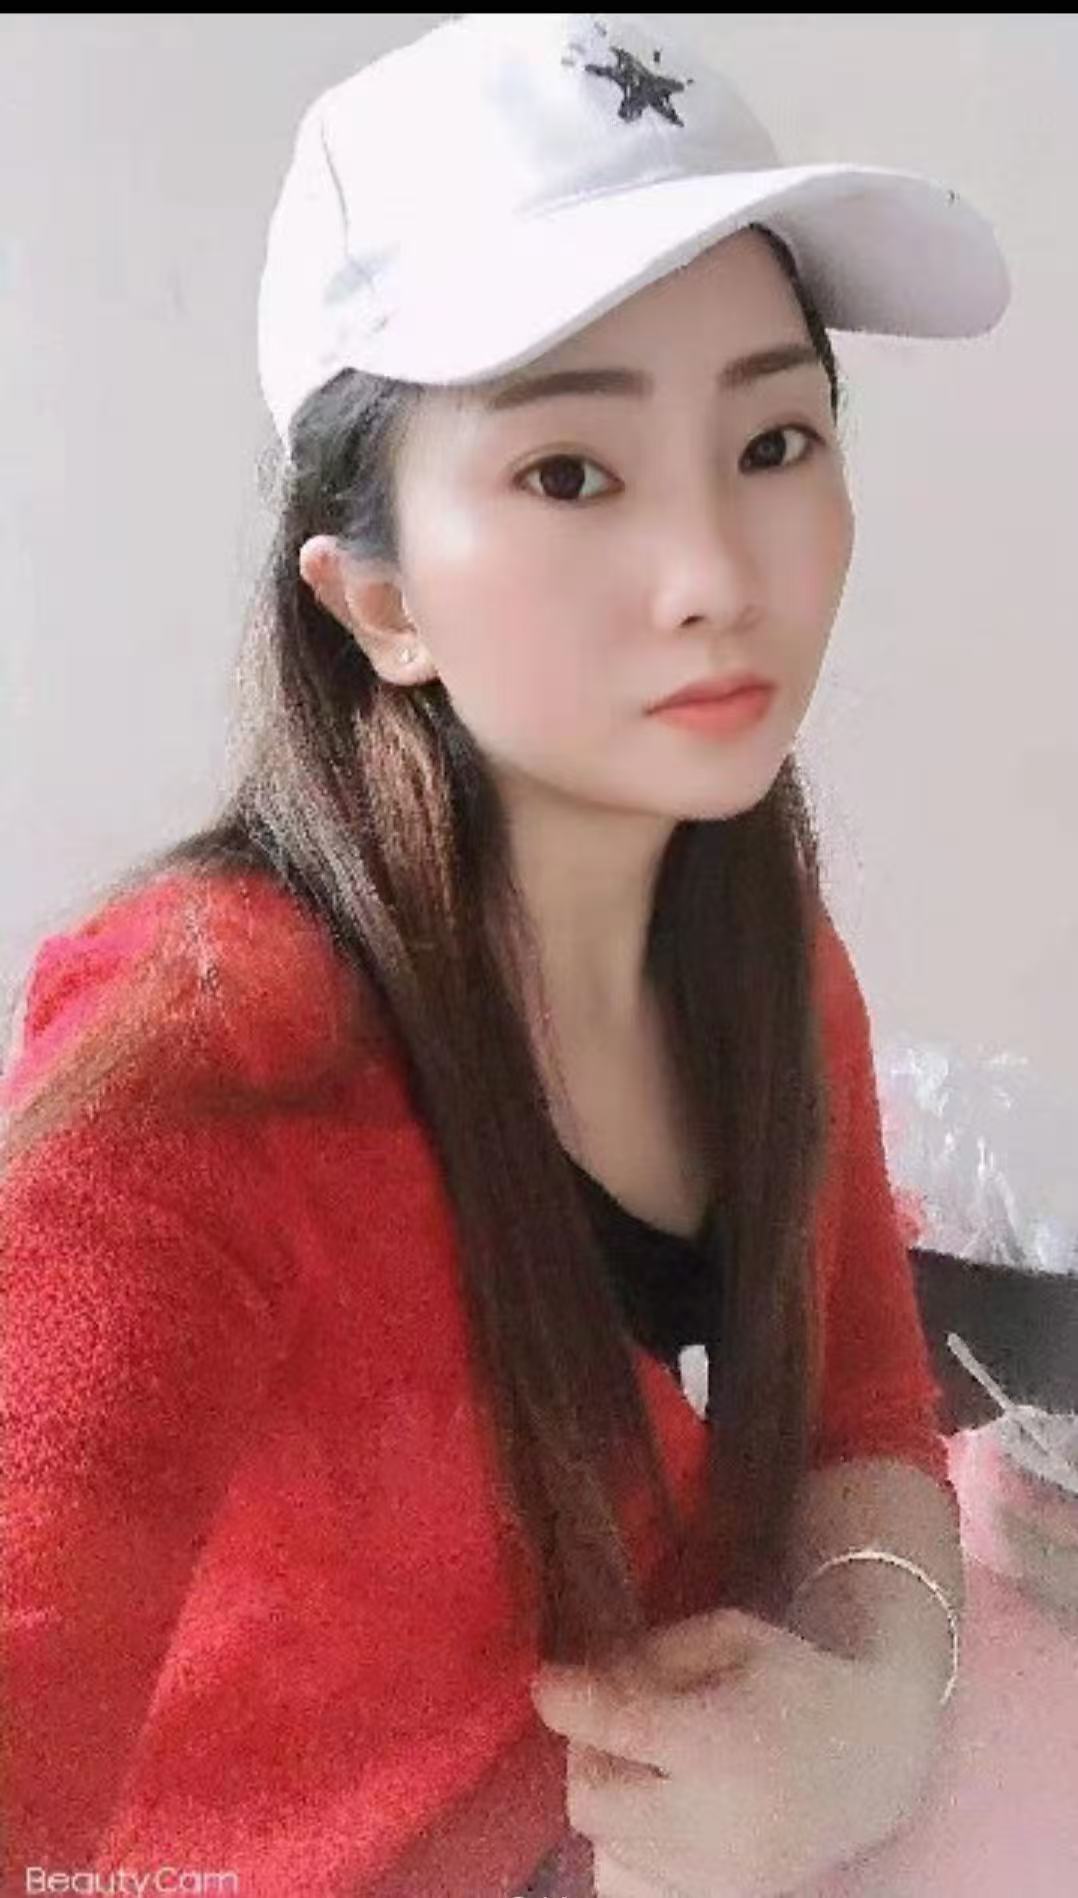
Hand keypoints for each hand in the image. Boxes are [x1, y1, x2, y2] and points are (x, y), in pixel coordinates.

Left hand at [530, 1606, 934, 1897]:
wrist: (877, 1758)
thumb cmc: (796, 1680)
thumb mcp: (730, 1636)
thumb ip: (651, 1655)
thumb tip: (577, 1679)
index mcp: (719, 1741)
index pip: (618, 1726)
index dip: (567, 1700)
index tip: (545, 1681)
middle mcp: (714, 1821)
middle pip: (594, 1801)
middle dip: (585, 1754)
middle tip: (603, 1720)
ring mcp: (719, 1875)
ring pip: (609, 1846)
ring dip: (608, 1796)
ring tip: (639, 1761)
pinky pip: (639, 1877)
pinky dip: (630, 1841)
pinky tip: (659, 1803)